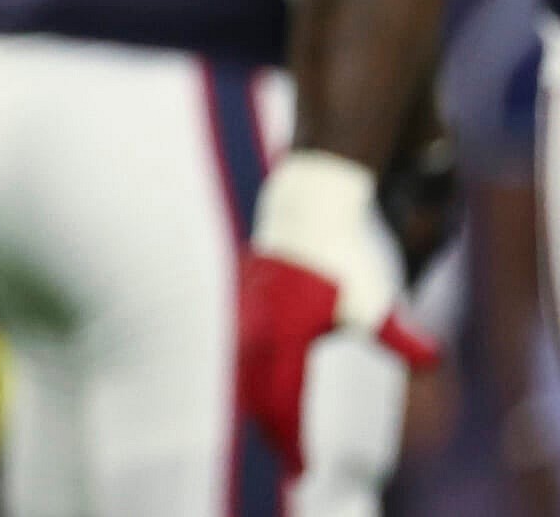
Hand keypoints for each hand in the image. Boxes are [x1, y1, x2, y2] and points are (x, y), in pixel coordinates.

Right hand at [239, 151, 435, 477]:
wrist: (308, 207)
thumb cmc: (344, 255)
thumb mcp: (374, 299)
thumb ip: (400, 337)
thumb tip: (433, 362)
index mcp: (289, 333)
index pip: (286, 400)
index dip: (294, 438)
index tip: (304, 466)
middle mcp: (262, 327)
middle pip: (259, 395)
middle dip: (274, 432)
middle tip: (292, 459)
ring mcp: (248, 312)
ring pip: (246, 374)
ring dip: (260, 407)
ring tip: (274, 430)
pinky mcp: (245, 301)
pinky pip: (242, 353)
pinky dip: (251, 379)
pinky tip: (261, 386)